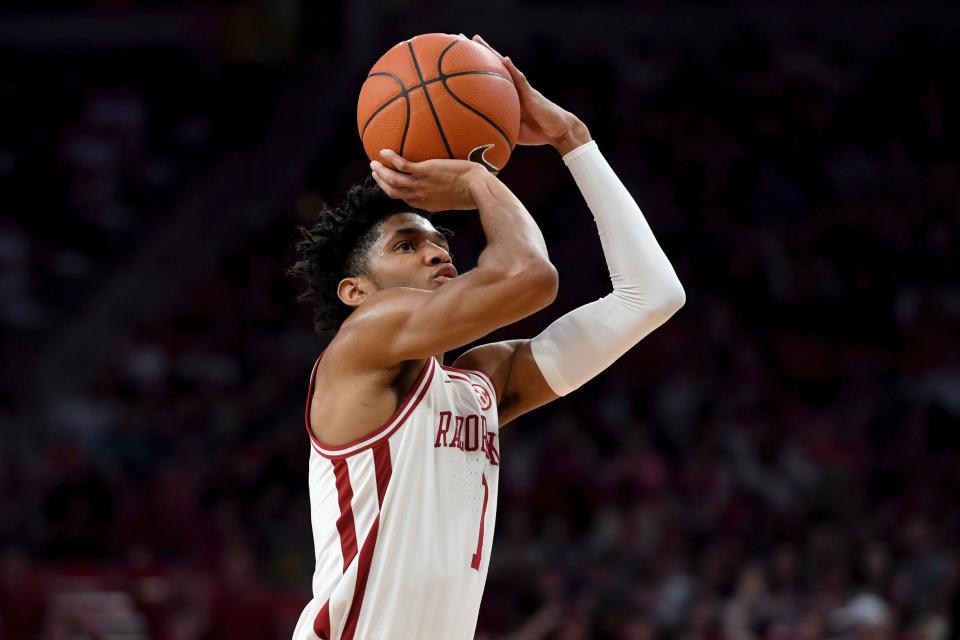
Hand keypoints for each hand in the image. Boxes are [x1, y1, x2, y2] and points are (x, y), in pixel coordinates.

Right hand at [370, 149, 488, 211]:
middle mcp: (420, 196)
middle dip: (382, 183)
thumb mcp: (457, 199)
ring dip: (380, 172)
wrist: (477, 189)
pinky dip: (390, 158)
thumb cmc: (474, 192)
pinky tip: (383, 151)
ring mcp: (420, 184)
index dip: (395, 193)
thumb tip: (451, 188)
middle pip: (393, 192)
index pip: (406, 200)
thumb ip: (448, 195)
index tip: (389, 185)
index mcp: (427, 204)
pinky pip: (401, 165)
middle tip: (375, 173)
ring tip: (373, 163)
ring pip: (392, 180)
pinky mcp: (424, 171)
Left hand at [470, 34, 590, 153]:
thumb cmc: (537, 133)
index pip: (487, 78)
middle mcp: (512, 88)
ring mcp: (522, 87)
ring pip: (503, 66)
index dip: (473, 68)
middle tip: (459, 37)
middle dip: (476, 52)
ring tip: (475, 39)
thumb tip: (479, 141)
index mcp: (506, 96)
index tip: (457, 58)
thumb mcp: (512, 132)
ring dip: (490, 52)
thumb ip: (497, 130)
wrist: (558, 131)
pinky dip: (512, 69)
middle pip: (492, 65)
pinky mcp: (531, 92)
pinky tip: (504, 59)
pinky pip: (520, 79)